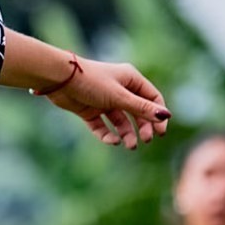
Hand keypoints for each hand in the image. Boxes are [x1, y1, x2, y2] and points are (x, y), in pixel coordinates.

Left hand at [48, 59, 169, 149]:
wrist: (59, 79)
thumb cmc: (91, 81)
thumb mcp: (119, 96)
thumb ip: (141, 108)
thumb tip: (165, 115)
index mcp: (130, 79)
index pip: (152, 98)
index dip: (158, 115)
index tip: (160, 132)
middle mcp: (119, 89)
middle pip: (138, 111)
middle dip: (142, 126)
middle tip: (145, 140)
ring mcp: (104, 100)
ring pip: (120, 121)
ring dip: (127, 133)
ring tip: (130, 145)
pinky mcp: (90, 110)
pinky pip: (103, 125)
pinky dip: (108, 134)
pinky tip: (112, 141)